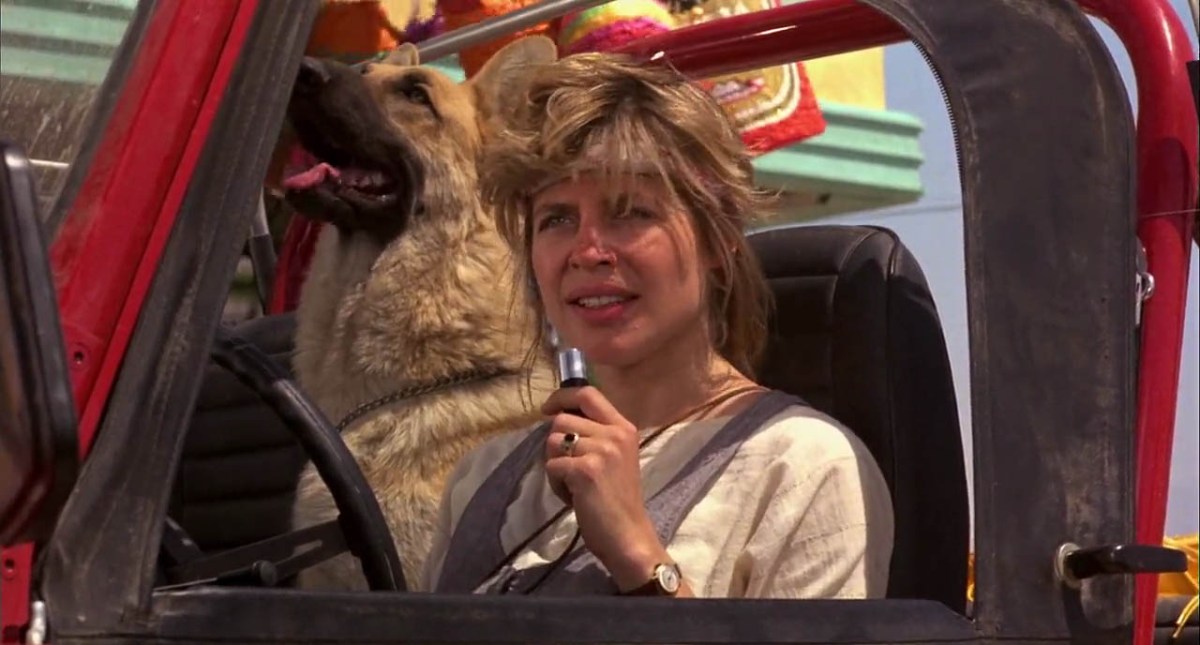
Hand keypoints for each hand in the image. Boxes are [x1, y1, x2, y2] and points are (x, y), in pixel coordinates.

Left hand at [542, 386, 671, 590]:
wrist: (629, 536)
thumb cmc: (618, 500)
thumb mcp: (615, 458)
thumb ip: (595, 435)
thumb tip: (557, 416)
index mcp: (624, 427)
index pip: (588, 393)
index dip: (562, 396)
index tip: (548, 408)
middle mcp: (615, 434)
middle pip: (561, 419)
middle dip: (555, 445)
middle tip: (570, 469)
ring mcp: (601, 451)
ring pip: (552, 442)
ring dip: (554, 466)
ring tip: (573, 485)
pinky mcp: (585, 471)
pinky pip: (551, 466)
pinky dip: (556, 485)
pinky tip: (573, 498)